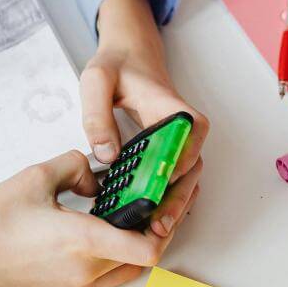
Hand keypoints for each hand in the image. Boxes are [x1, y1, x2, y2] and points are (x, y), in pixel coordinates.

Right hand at [0, 150, 203, 286]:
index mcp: (82, 242)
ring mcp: (77, 286)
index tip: (176, 189)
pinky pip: (111, 273)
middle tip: (175, 190)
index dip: (171, 218)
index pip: (149, 244)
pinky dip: (123, 251)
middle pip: (149, 255)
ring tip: (150, 205)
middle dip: (167, 222)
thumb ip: (75, 166)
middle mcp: (86, 271)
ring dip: (147, 240)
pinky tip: (116, 223)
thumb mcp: (34, 177)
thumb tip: (95, 175)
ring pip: (131, 267)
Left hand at [81, 0, 209, 237]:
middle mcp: (185, 127)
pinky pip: (177, 179)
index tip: (161, 184)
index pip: (187, 136)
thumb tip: (106, 154)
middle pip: (191, 167)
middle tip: (158, 224)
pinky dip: (167, 199)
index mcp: (172, 106)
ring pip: (187, 179)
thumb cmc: (116, 66)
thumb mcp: (96, 80)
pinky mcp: (172, 152)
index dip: (178, 163)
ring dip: (174, 205)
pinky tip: (150, 219)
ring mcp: (181, 141)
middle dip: (176, 199)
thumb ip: (97, 115)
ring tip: (155, 231)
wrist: (130, 55)